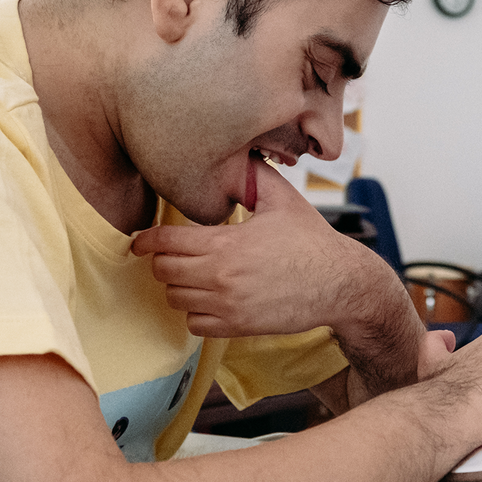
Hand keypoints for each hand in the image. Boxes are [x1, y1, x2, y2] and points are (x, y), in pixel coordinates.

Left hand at [130, 156, 399, 339]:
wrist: (339, 283)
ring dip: (180, 287)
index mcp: (226, 243)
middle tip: (175, 255)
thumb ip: (253, 177)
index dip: (147, 240)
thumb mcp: (282, 200)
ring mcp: (227, 305)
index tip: (141, 241)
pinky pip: (194, 325)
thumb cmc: (312, 240)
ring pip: (175, 299)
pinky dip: (196, 313)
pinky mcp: (237, 326)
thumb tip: (237, 154)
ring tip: (195, 275)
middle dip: (164, 262)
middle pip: (163, 272)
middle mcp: (221, 277)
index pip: (165, 243)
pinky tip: (210, 299)